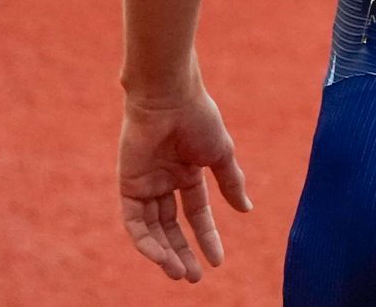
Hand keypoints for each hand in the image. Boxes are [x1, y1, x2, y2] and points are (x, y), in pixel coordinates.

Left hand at [118, 88, 251, 281]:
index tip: (218, 261)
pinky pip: (136, 222)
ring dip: (165, 253)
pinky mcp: (129, 186)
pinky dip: (147, 241)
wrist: (170, 98)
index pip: (197, 214)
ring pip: (154, 230)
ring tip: (180, 273)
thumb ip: (231, 183)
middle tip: (194, 278)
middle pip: (173, 227)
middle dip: (183, 253)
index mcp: (188, 173)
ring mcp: (146, 185)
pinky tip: (161, 256)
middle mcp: (165, 182)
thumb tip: (247, 210)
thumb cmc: (199, 119)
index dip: (207, 237)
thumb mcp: (221, 155)